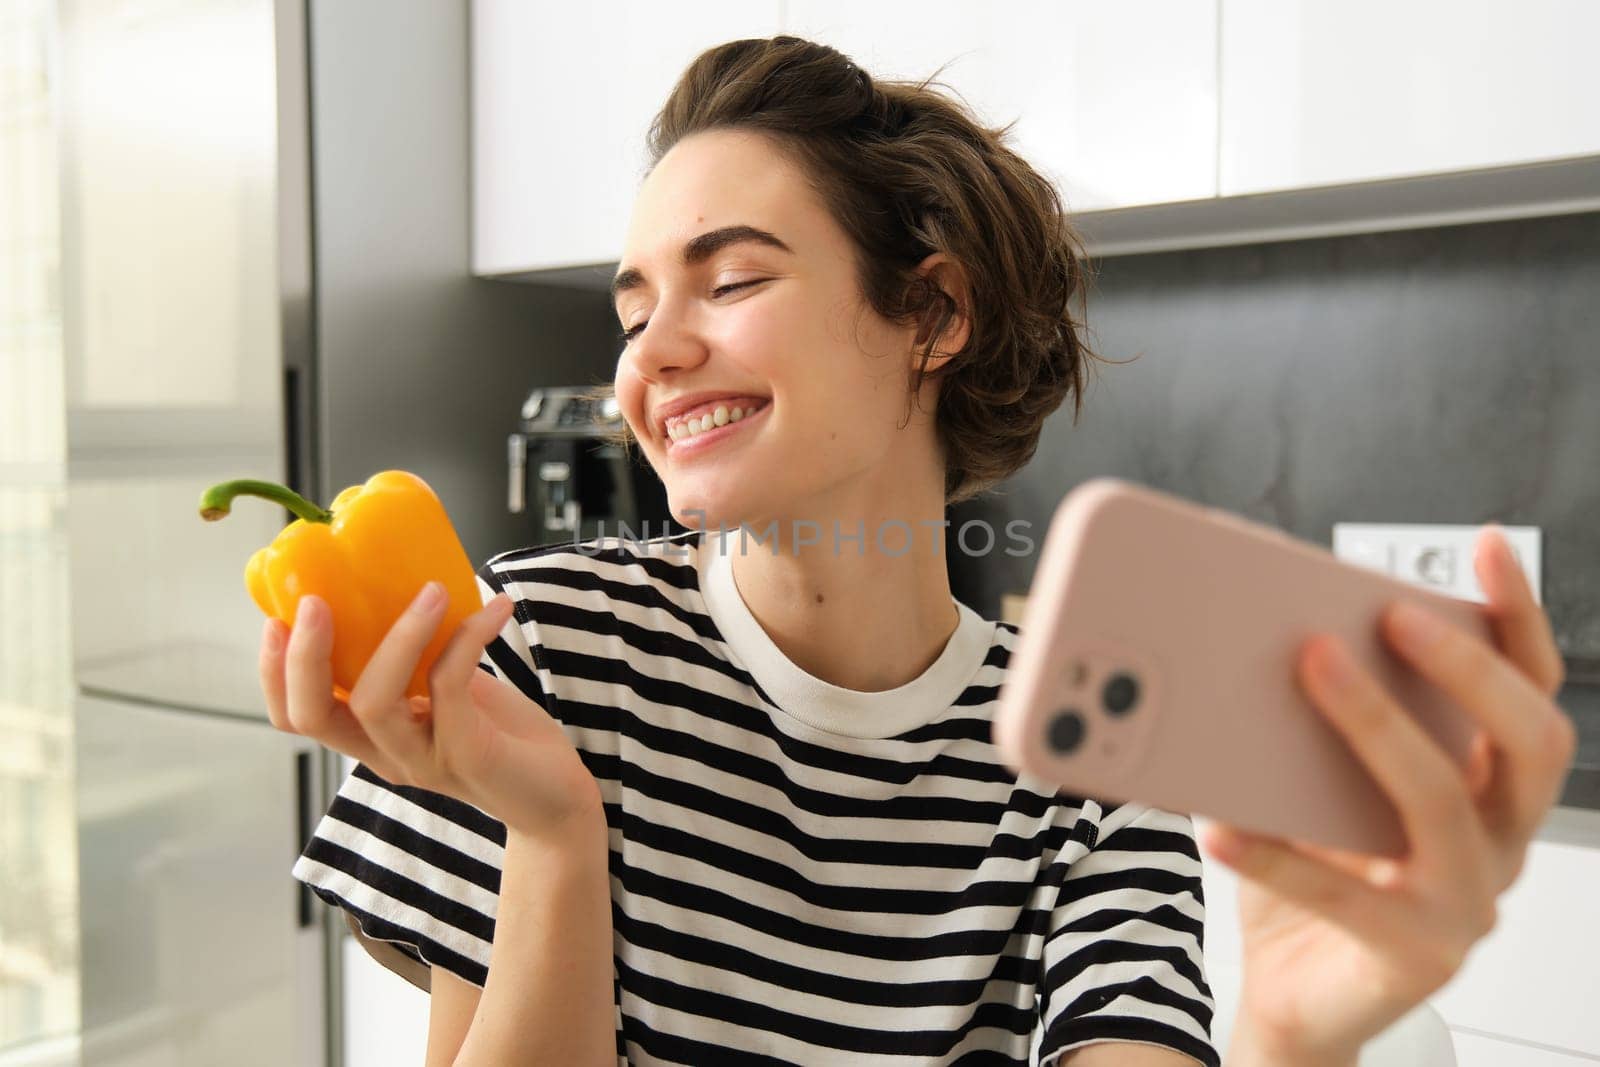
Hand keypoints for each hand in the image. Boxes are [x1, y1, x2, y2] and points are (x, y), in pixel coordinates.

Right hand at [260, 583, 602, 842]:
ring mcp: (425, 759)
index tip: (278, 617)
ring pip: (377, 703)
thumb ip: (421, 658)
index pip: (296, 717)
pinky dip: (468, 637)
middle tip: (317, 600)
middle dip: (305, 657)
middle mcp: (387, 754)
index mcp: (371, 738)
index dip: (274, 672)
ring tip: (431, 590)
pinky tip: (495, 609)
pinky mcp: (469, 755)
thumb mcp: (448, 690)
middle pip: (314, 717)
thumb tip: (407, 585)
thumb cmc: (500, 733)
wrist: (557, 796)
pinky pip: (450, 687)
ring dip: (398, 636)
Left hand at [1202, 525, 1574, 1064]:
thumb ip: (1313, 709)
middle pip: (1527, 738)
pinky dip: (1276, 853)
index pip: (1528, 686)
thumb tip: (1254, 606)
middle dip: (1465, 666)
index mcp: (1487, 783)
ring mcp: (1466, 900)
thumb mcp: (1319, 778)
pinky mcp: (1414, 953)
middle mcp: (1498, 837)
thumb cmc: (1314, 868)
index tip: (1481, 547)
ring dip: (1376, 724)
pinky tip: (1219, 822)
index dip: (1515, 616)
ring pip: (1442, 800)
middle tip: (1391, 614)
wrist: (1296, 991)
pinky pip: (1343, 893)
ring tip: (1308, 666)